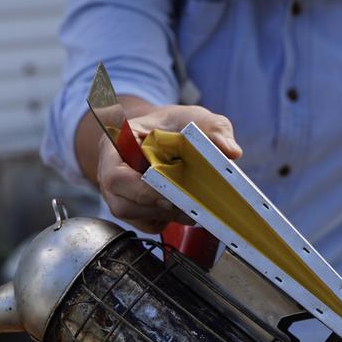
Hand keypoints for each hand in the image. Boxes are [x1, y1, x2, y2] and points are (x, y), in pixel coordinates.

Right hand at [95, 105, 241, 233]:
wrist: (165, 134)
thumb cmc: (173, 125)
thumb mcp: (195, 117)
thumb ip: (214, 128)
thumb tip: (230, 151)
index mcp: (117, 143)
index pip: (115, 171)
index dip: (140, 187)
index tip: (169, 190)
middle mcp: (110, 170)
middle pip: (120, 201)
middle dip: (155, 205)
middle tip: (185, 203)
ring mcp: (118, 192)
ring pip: (131, 214)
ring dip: (163, 214)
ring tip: (191, 206)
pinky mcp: (134, 208)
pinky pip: (145, 223)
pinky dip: (167, 220)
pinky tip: (185, 208)